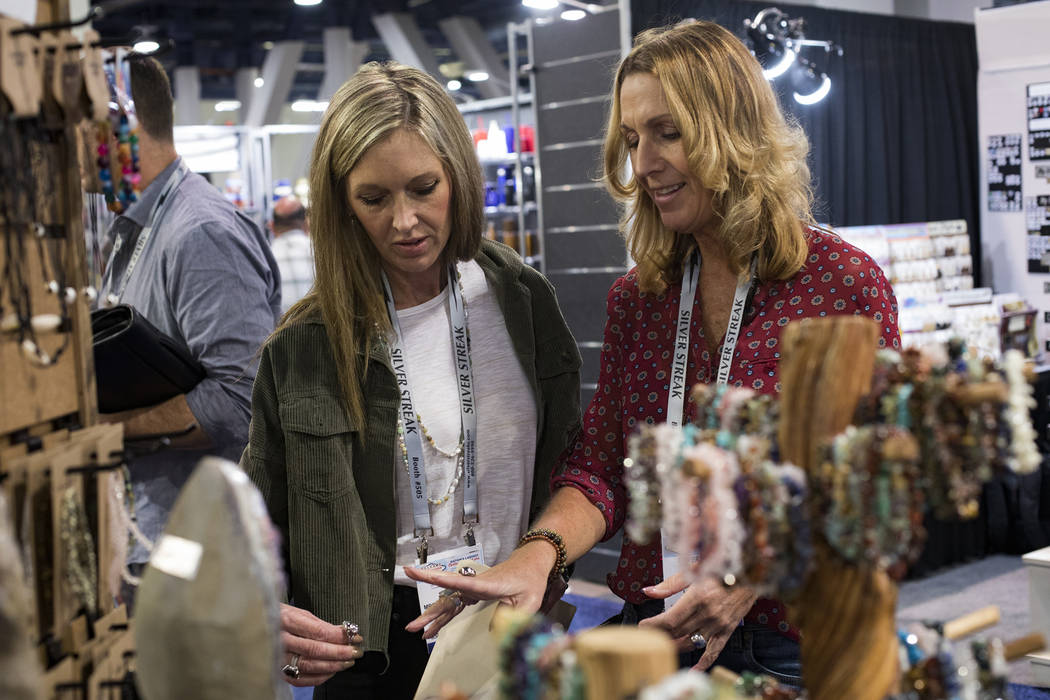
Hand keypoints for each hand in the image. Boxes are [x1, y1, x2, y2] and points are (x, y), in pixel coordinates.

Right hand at [280, 603, 363, 686]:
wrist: (256, 626)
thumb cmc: (282, 617)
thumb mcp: (300, 613)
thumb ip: (320, 625)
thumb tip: (343, 633)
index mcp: (286, 620)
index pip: (318, 632)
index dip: (340, 636)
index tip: (356, 637)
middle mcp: (279, 640)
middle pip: (315, 650)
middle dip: (340, 652)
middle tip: (356, 652)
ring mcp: (276, 658)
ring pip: (309, 666)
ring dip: (333, 665)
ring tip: (348, 661)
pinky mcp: (277, 672)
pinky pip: (300, 679)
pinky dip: (319, 677)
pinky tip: (332, 671)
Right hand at [403, 541, 555, 631]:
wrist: (530, 564)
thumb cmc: (530, 579)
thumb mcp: (530, 600)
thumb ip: (513, 616)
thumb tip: (493, 631)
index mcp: (488, 584)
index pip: (461, 582)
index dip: (441, 580)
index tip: (422, 575)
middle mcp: (476, 584)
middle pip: (448, 598)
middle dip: (429, 612)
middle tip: (413, 625)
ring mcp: (472, 588)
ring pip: (448, 603)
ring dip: (432, 616)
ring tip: (416, 629)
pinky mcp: (473, 593)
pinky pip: (454, 607)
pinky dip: (442, 618)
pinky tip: (433, 629)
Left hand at [639, 573, 757, 670]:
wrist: (751, 574)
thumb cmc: (721, 568)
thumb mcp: (694, 570)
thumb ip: (670, 584)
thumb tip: (648, 592)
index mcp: (698, 596)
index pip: (670, 619)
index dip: (654, 625)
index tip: (642, 626)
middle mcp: (708, 613)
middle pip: (678, 632)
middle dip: (660, 635)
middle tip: (649, 635)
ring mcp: (719, 624)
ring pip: (691, 642)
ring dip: (675, 645)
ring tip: (662, 644)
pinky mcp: (727, 630)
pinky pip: (714, 651)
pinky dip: (703, 662)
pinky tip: (694, 668)